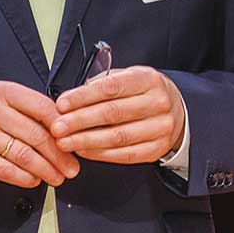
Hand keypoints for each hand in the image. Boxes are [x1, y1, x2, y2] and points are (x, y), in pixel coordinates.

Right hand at [0, 81, 78, 188]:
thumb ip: (24, 107)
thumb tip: (61, 128)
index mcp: (1, 91)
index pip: (43, 108)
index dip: (64, 127)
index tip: (75, 140)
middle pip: (37, 135)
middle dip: (60, 155)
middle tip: (72, 167)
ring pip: (24, 155)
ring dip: (46, 170)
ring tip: (58, 177)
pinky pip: (5, 170)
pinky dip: (24, 178)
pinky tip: (33, 180)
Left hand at [52, 65, 186, 163]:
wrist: (176, 109)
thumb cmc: (141, 92)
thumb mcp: (126, 78)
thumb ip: (99, 85)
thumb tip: (67, 99)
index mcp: (148, 80)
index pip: (111, 87)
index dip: (83, 97)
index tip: (61, 104)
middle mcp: (158, 103)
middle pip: (113, 113)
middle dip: (80, 121)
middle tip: (57, 127)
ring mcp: (160, 128)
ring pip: (118, 136)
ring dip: (86, 140)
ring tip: (64, 142)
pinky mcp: (157, 148)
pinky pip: (125, 154)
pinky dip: (100, 154)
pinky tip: (83, 151)